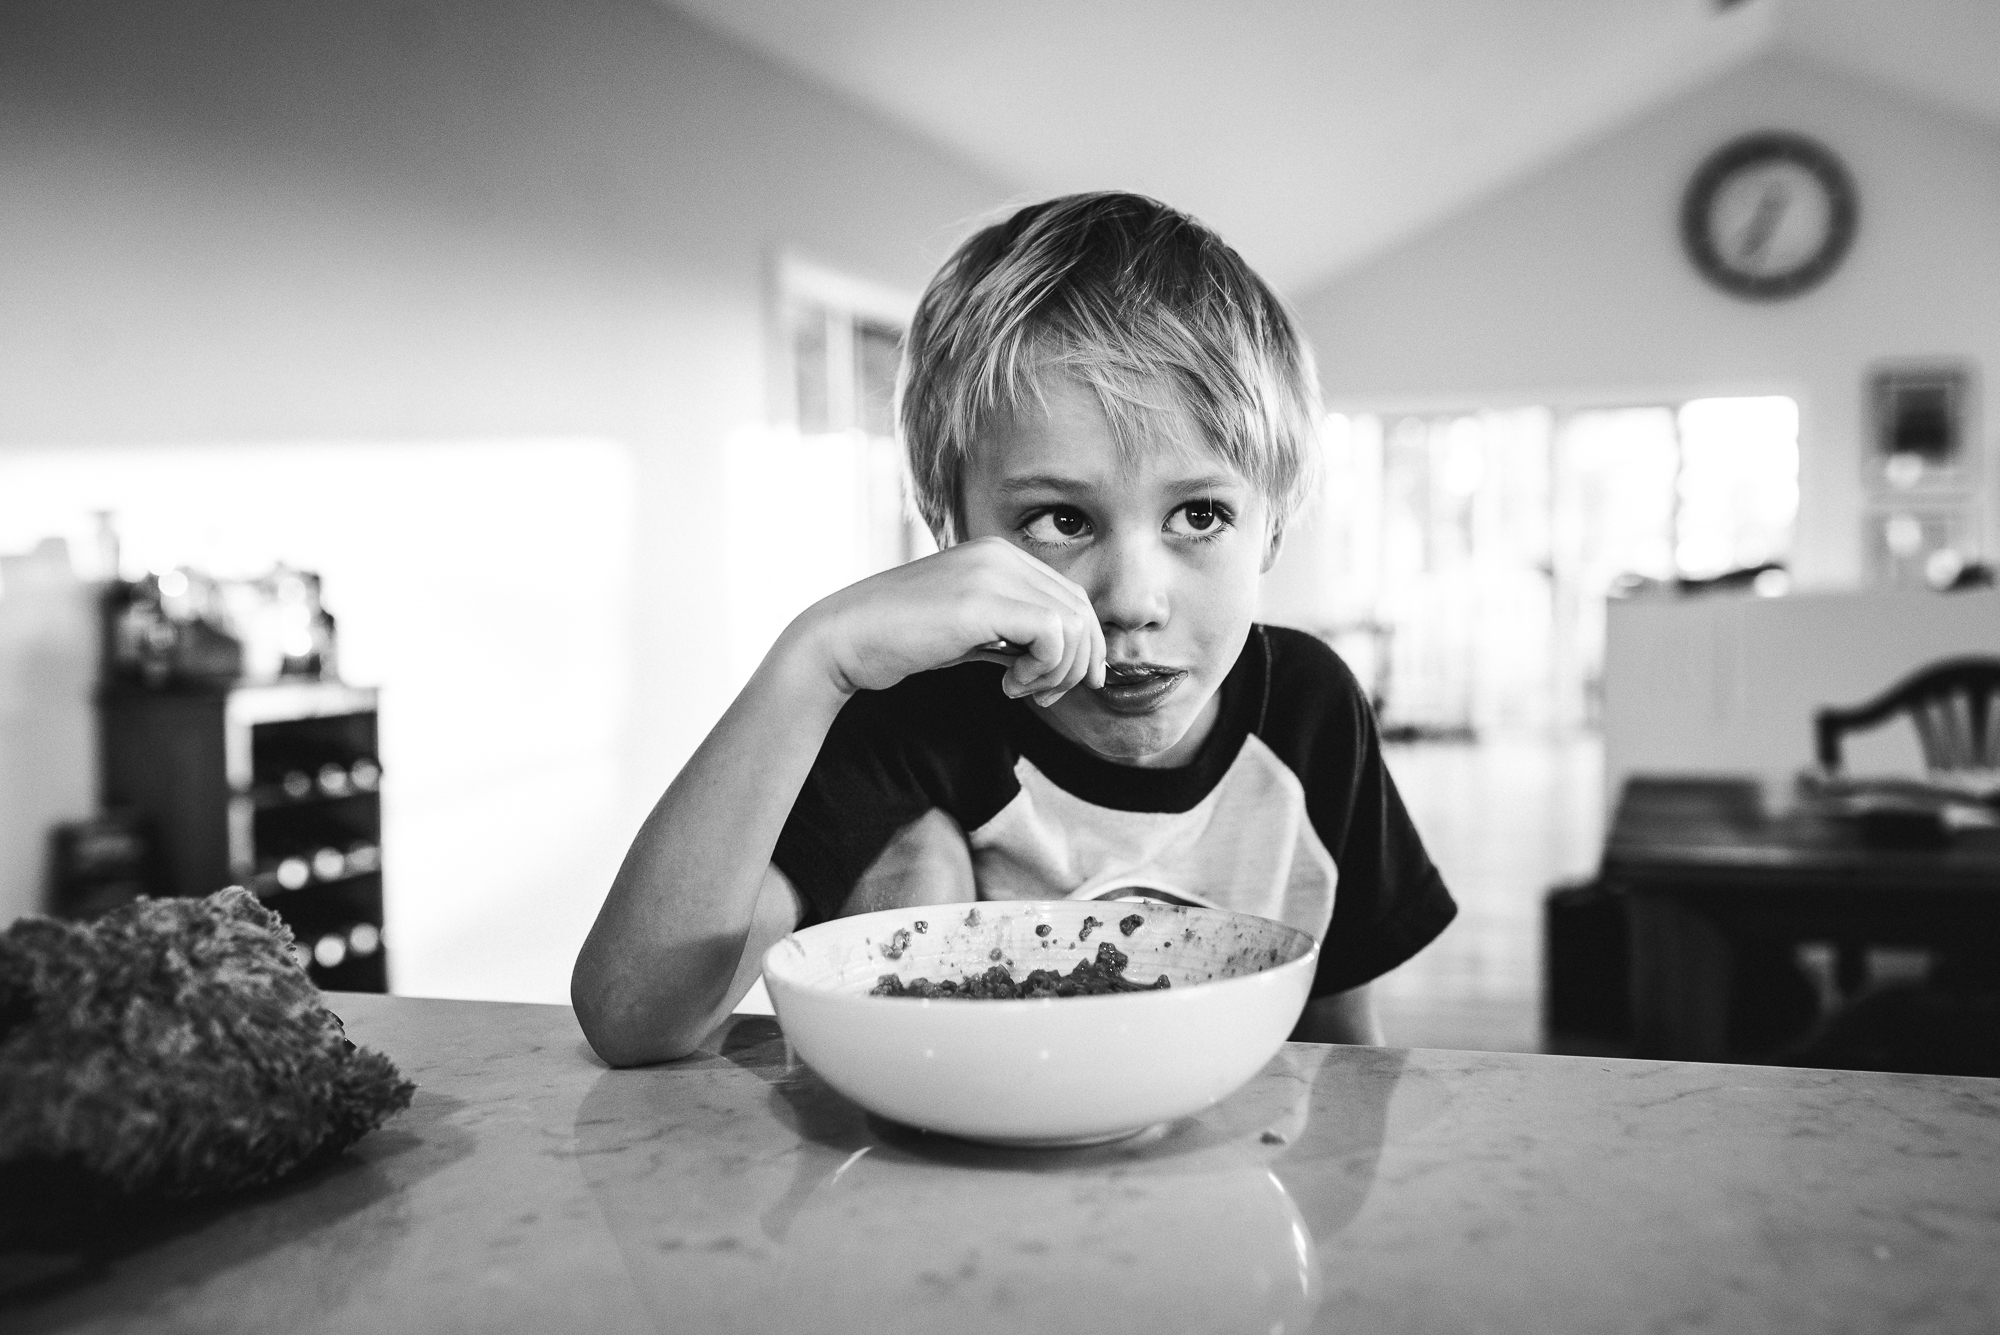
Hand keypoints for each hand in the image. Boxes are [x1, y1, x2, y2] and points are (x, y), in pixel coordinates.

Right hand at [794, 537, 1105, 705]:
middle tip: (1045, 696)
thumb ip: (1014, 634)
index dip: (1082, 645)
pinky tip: (1008, 686)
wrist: (844, 638)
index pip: (1071, 596)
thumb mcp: (970, 631)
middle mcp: (1000, 554)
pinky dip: (1043, 669)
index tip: (1060, 684)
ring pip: (1073, 623)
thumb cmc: (901, 641)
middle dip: (1078, 662)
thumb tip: (1066, 659)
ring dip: (1058, 671)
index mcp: (999, 554)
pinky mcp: (980, 601)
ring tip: (1023, 691)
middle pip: (1080, 608)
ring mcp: (991, 572)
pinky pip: (1051, 633)